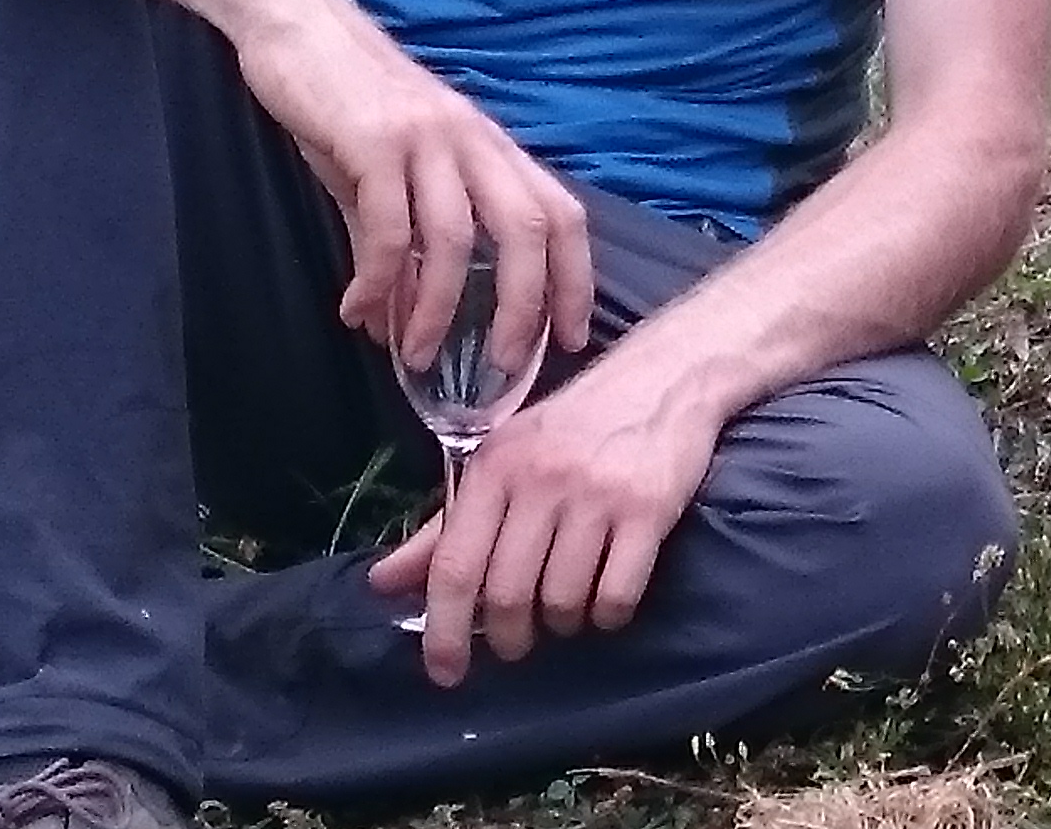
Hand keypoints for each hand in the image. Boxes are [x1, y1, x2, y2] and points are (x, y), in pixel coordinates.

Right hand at [234, 0, 592, 380]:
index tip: (570, 336)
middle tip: (503, 364)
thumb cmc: (347, 100)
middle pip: (527, 228)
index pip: (560, 212)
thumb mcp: (389, 170)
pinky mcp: (374, 138)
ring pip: (457, 236)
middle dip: (526, 304)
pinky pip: (389, 224)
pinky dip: (378, 279)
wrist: (296, 23)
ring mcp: (427, 137)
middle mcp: (472, 139)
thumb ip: (403, 238)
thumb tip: (396, 319)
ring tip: (413, 356)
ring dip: (436, 307)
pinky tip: (356, 310)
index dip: (574, 276)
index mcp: (490, 146)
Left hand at [366, 354, 714, 684]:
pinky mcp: (649, 508)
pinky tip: (607, 601)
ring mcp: (597, 494)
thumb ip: (446, 526)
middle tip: (517, 642)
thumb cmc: (575, 426)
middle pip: (508, 594)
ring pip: (563, 600)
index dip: (443, 631)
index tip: (445, 672)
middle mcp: (540, 480)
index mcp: (494, 468)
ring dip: (563, 624)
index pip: (455, 566)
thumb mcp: (504, 461)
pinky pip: (617, 594)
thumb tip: (383, 584)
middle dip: (509, 637)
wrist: (666, 377)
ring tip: (567, 610)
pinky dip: (608, 616)